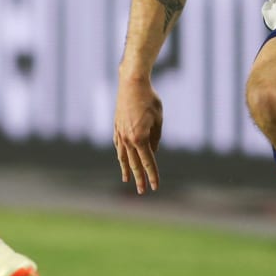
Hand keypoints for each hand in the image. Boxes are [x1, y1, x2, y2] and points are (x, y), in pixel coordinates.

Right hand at [114, 74, 162, 194]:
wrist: (132, 83)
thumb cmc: (150, 99)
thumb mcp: (158, 119)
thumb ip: (156, 138)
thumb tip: (152, 151)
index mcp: (141, 138)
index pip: (148, 162)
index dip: (152, 175)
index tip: (155, 187)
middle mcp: (128, 138)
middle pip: (134, 163)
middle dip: (139, 178)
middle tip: (142, 191)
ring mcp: (120, 133)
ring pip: (123, 156)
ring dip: (126, 170)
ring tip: (127, 181)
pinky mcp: (116, 127)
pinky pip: (118, 146)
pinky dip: (120, 155)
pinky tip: (122, 160)